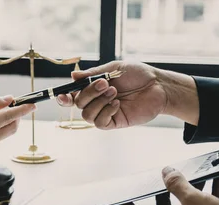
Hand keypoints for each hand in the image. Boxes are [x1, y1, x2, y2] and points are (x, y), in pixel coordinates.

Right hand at [56, 61, 198, 128]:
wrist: (157, 85)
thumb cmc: (137, 75)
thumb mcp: (112, 68)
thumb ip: (92, 74)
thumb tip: (73, 75)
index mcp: (93, 88)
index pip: (72, 95)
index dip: (64, 97)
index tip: (62, 95)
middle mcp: (96, 101)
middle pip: (78, 103)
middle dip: (89, 92)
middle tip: (105, 83)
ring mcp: (104, 112)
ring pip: (87, 114)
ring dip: (99, 102)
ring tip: (114, 92)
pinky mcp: (114, 122)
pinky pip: (100, 122)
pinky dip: (106, 111)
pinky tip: (117, 104)